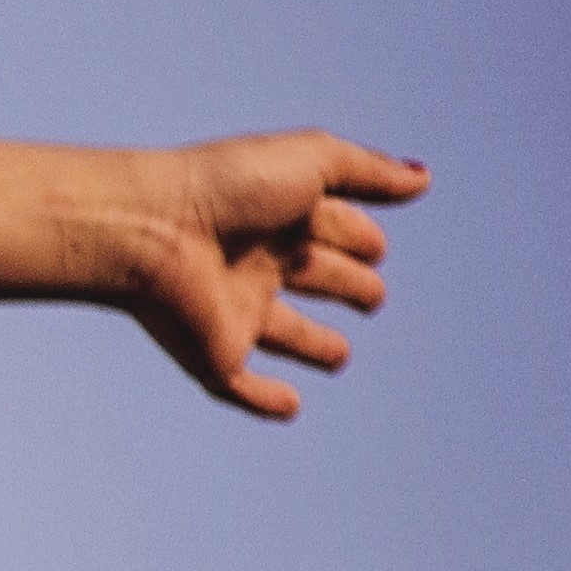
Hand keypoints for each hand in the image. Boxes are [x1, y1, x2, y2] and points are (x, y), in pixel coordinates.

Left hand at [117, 132, 424, 418]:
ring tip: (339, 357)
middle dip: (346, 284)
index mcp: (278, 214)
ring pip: (281, 334)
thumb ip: (367, 171)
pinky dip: (263, 399)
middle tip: (372, 295)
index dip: (358, 238)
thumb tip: (422, 178)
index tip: (375, 246)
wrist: (149, 233)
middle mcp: (257, 261)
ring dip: (312, 345)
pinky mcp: (213, 352)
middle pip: (313, 277)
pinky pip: (237, 384)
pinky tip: (289, 408)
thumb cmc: (227, 188)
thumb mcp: (311, 162)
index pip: (333, 229)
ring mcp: (233, 310)